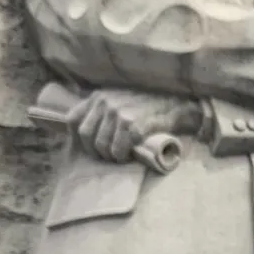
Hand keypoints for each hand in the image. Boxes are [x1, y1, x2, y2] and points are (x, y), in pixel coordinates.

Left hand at [70, 88, 202, 162]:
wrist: (180, 103)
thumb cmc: (150, 106)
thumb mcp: (120, 100)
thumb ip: (102, 111)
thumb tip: (85, 135)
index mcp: (99, 96)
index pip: (73, 120)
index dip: (79, 139)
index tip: (92, 148)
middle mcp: (106, 101)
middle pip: (86, 136)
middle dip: (97, 152)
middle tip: (111, 156)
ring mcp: (119, 112)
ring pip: (102, 146)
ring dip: (113, 156)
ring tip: (124, 156)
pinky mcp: (134, 124)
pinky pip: (120, 150)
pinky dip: (125, 157)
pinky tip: (133, 155)